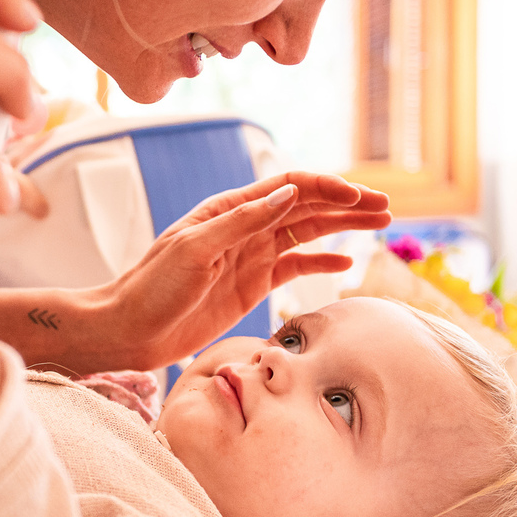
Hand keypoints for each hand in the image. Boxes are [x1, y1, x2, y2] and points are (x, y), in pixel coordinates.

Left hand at [86, 173, 390, 368]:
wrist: (130, 329)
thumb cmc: (152, 288)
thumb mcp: (193, 251)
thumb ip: (241, 222)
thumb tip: (287, 193)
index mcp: (227, 211)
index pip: (287, 188)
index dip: (325, 188)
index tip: (359, 196)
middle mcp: (243, 228)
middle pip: (305, 207)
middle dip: (346, 204)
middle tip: (387, 207)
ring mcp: (249, 257)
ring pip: (306, 235)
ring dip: (342, 228)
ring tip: (382, 224)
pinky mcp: (251, 287)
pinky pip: (294, 268)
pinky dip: (321, 263)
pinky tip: (347, 262)